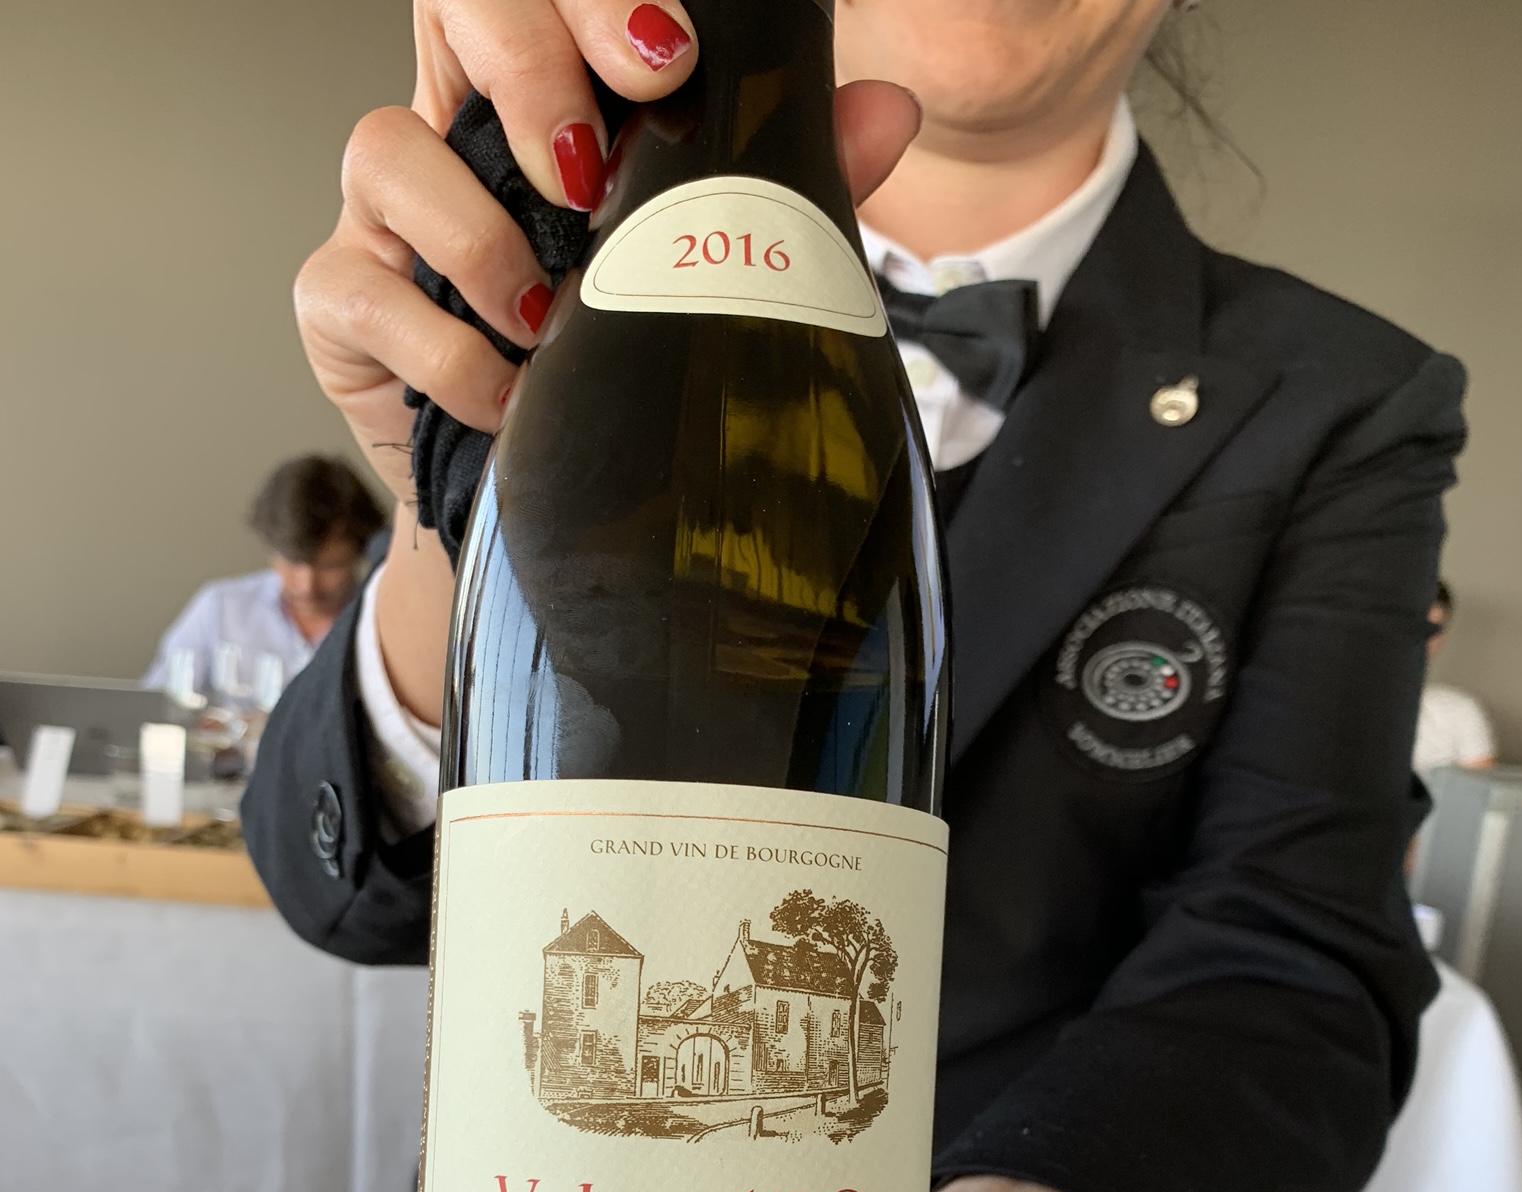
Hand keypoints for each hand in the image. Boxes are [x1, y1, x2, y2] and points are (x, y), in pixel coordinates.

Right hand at [295, 0, 922, 509]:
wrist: (549, 516)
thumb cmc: (617, 377)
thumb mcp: (705, 277)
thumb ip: (788, 194)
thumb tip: (887, 112)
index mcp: (543, 101)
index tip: (665, 59)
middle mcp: (455, 135)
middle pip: (453, 14)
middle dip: (528, 70)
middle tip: (589, 168)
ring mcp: (384, 218)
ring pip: (386, 147)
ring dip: (482, 240)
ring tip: (551, 322)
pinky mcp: (338, 306)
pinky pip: (363, 291)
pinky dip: (445, 352)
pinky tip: (508, 398)